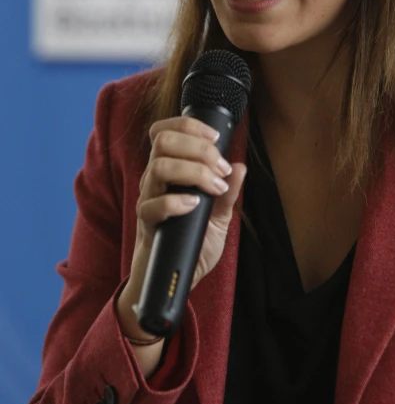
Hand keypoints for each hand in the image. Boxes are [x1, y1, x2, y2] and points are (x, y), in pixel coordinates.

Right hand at [116, 116, 245, 342]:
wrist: (175, 277)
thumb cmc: (193, 242)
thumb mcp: (219, 217)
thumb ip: (228, 193)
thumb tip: (240, 168)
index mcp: (170, 169)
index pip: (166, 131)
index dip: (189, 126)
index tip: (216, 139)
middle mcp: (155, 179)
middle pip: (162, 141)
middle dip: (197, 148)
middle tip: (220, 167)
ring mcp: (148, 199)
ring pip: (158, 166)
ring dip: (193, 171)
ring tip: (214, 187)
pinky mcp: (145, 223)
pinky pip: (152, 205)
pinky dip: (175, 201)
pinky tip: (194, 205)